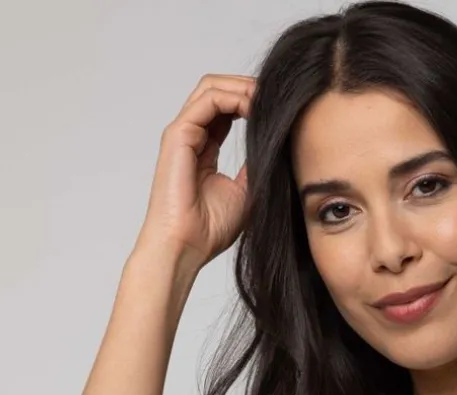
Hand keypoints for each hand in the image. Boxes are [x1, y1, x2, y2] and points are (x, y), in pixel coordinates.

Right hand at [134, 73, 257, 271]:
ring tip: (267, 98)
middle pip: (217, 90)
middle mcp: (191, 136)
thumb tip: (276, 146)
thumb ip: (256, 165)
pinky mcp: (178, 135)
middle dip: (247, 86)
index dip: (251, 101)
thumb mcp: (246, 192)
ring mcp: (183, 133)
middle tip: (276, 95)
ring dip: (242, 87)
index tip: (278, 108)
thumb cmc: (209, 229)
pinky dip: (233, 97)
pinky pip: (208, 101)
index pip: (226, 109)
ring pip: (211, 87)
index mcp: (204, 148)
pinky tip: (254, 108)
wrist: (186, 246)